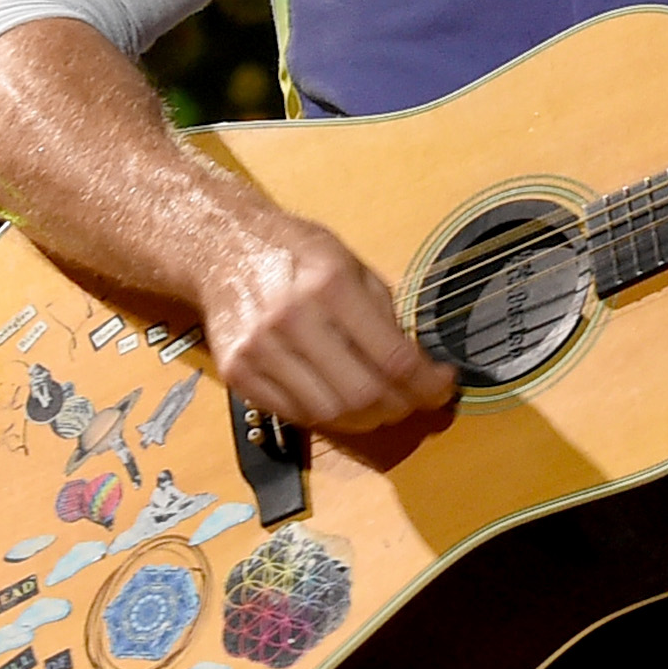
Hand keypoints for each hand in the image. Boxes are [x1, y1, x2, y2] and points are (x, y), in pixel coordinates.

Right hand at [202, 212, 457, 433]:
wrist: (224, 249)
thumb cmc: (297, 253)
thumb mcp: (352, 265)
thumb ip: (384, 314)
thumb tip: (418, 364)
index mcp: (331, 285)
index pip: (393, 358)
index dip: (427, 383)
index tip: (443, 385)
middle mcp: (292, 320)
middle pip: (362, 395)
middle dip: (400, 407)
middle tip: (414, 400)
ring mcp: (259, 351)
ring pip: (329, 414)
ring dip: (366, 419)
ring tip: (381, 404)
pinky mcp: (237, 374)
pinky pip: (295, 415)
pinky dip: (327, 418)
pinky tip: (341, 401)